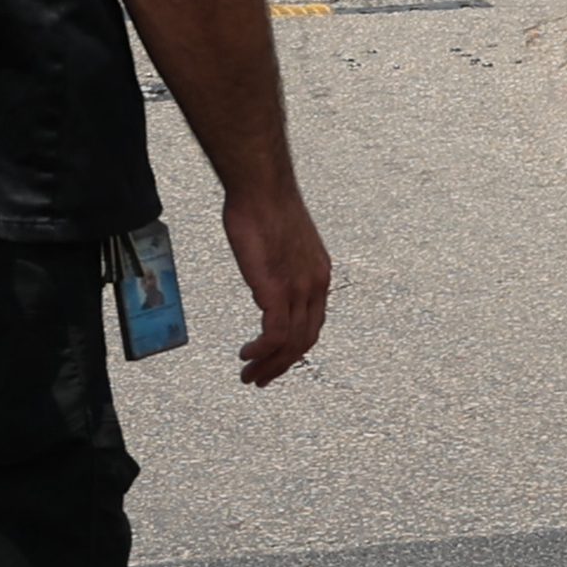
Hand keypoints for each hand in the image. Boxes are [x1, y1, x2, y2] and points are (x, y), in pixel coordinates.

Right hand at [225, 180, 334, 385]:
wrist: (262, 188)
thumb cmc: (265, 207)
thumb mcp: (281, 243)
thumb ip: (279, 265)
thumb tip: (265, 275)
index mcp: (318, 274)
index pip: (313, 322)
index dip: (296, 346)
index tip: (277, 359)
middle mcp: (315, 285)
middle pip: (305, 340)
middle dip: (283, 364)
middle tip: (262, 378)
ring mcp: (299, 289)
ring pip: (291, 343)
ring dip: (270, 365)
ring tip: (250, 377)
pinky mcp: (278, 290)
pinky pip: (275, 335)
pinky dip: (262, 352)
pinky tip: (247, 356)